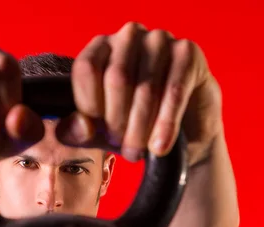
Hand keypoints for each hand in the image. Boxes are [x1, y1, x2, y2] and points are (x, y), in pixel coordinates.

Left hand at [66, 22, 223, 163]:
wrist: (185, 130)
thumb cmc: (135, 126)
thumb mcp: (100, 133)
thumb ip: (79, 131)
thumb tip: (75, 129)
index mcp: (101, 47)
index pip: (87, 69)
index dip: (90, 107)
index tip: (97, 135)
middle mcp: (129, 36)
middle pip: (117, 77)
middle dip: (118, 121)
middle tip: (124, 150)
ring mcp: (160, 39)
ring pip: (145, 86)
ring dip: (140, 127)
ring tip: (138, 153)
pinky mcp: (188, 52)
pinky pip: (174, 90)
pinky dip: (165, 123)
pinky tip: (159, 147)